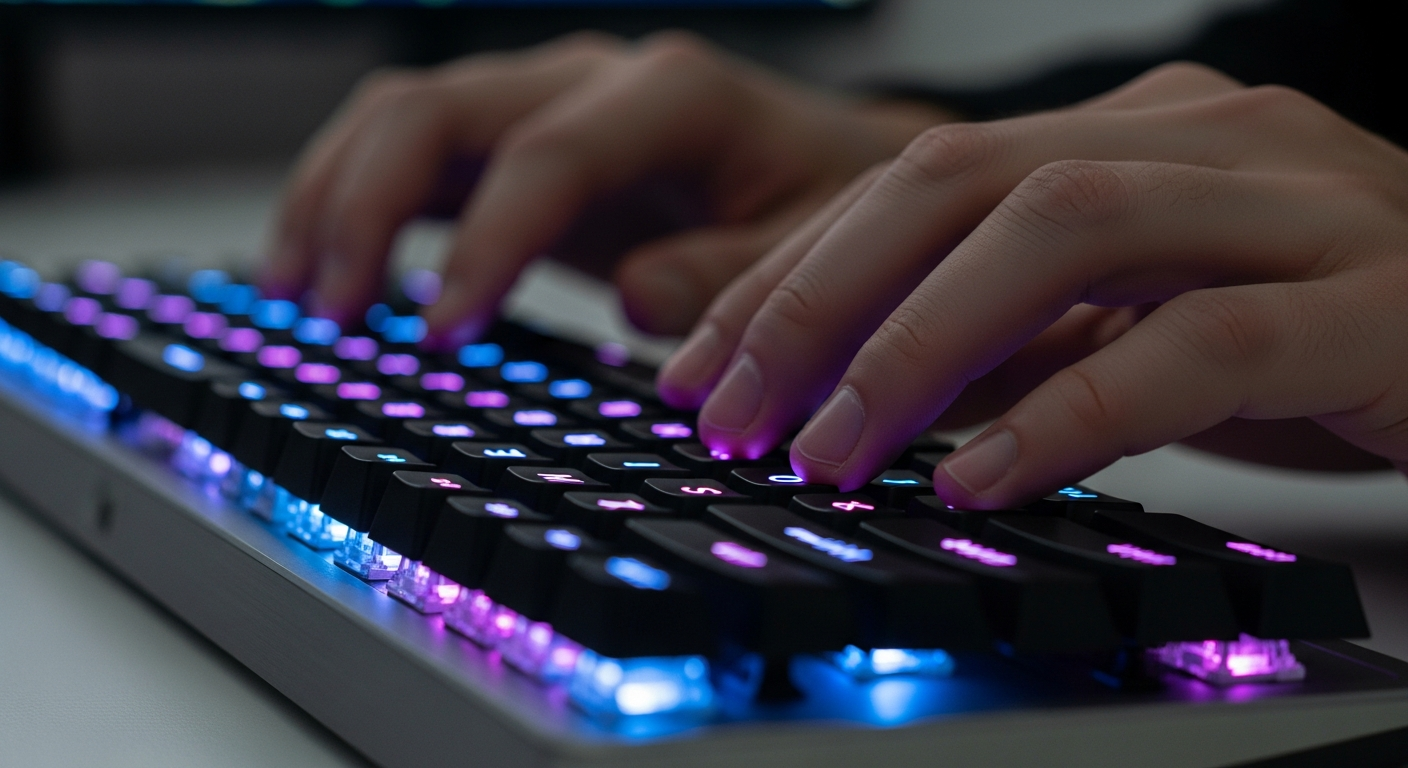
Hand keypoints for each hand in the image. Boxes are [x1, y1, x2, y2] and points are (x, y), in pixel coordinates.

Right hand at [261, 31, 949, 340]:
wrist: (830, 171)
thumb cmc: (833, 206)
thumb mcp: (819, 250)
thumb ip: (738, 276)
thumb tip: (637, 299)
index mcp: (674, 96)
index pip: (547, 156)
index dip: (486, 244)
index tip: (442, 332)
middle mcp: (592, 82)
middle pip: (438, 108)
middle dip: (367, 206)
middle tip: (336, 311)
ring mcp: (545, 105)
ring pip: (402, 116)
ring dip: (334, 198)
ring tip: (298, 294)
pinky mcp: (517, 146)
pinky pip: (413, 156)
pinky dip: (357, 206)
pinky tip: (327, 273)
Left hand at [657, 62, 1407, 507]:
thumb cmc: (1327, 329)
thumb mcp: (1139, 324)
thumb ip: (1016, 342)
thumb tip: (861, 398)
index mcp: (1131, 130)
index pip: (916, 178)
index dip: (792, 270)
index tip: (700, 364)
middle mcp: (1201, 136)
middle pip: (961, 179)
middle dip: (820, 298)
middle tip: (730, 411)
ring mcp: (1293, 202)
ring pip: (1062, 230)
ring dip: (917, 347)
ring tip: (829, 451)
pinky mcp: (1374, 299)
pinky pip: (1197, 344)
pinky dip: (1068, 410)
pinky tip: (979, 478)